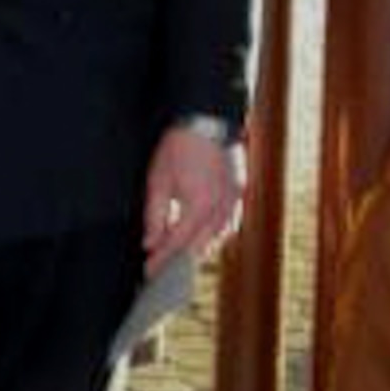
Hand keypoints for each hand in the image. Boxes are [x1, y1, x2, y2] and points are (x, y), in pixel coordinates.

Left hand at [142, 124, 244, 275]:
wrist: (207, 119)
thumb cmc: (179, 146)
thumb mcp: (158, 180)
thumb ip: (155, 216)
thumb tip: (151, 243)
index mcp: (198, 206)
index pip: (177, 244)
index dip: (162, 260)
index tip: (150, 271)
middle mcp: (220, 208)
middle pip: (199, 247)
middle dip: (179, 261)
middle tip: (162, 269)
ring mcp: (233, 201)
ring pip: (218, 238)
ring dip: (199, 249)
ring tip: (180, 255)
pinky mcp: (239, 192)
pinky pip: (230, 224)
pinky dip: (217, 234)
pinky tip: (204, 237)